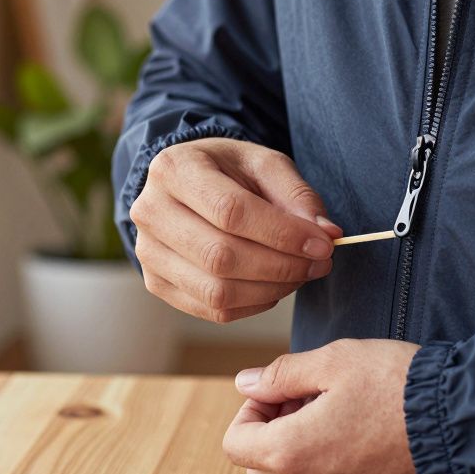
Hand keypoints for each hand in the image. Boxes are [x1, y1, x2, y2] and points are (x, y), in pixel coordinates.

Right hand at [129, 138, 342, 322]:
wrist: (188, 184)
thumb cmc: (229, 171)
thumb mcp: (264, 164)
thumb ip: (297, 195)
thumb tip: (326, 234)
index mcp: (173, 169)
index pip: (230, 211)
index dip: (282, 234)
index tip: (323, 244)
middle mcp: (150, 211)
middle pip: (220, 256)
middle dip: (281, 266)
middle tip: (319, 263)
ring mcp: (148, 252)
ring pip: (216, 291)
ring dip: (271, 290)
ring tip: (300, 275)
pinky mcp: (157, 283)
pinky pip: (211, 309)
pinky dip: (253, 304)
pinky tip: (272, 286)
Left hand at [223, 339, 434, 473]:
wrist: (469, 426)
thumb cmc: (401, 387)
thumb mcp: (335, 360)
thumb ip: (281, 374)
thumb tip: (246, 383)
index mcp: (291, 453)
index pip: (235, 444)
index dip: (250, 411)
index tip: (281, 391)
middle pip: (261, 470)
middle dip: (272, 433)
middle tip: (309, 399)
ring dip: (303, 453)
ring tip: (342, 415)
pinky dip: (338, 471)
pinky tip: (368, 438)